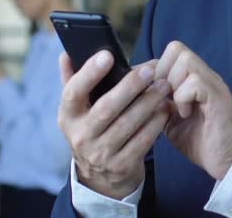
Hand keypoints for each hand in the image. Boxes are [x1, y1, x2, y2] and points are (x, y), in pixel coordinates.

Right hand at [58, 51, 170, 198]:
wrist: (100, 177)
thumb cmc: (92, 130)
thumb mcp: (78, 111)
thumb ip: (73, 81)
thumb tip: (65, 54)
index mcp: (68, 117)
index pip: (73, 92)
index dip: (89, 73)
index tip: (108, 55)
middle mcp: (81, 136)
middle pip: (106, 108)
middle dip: (129, 87)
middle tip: (150, 70)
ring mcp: (101, 154)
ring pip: (128, 124)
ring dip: (148, 103)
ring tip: (164, 86)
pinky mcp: (121, 166)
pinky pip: (142, 141)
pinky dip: (155, 123)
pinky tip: (166, 108)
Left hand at [155, 41, 231, 179]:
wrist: (225, 161)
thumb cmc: (200, 141)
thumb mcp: (170, 120)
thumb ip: (159, 103)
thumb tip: (137, 92)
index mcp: (194, 78)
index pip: (172, 51)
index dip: (155, 68)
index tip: (149, 90)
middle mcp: (205, 75)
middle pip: (176, 49)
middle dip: (162, 73)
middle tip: (163, 98)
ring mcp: (213, 84)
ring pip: (186, 61)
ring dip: (173, 84)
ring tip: (175, 107)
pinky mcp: (219, 97)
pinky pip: (195, 82)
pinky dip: (183, 98)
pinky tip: (184, 114)